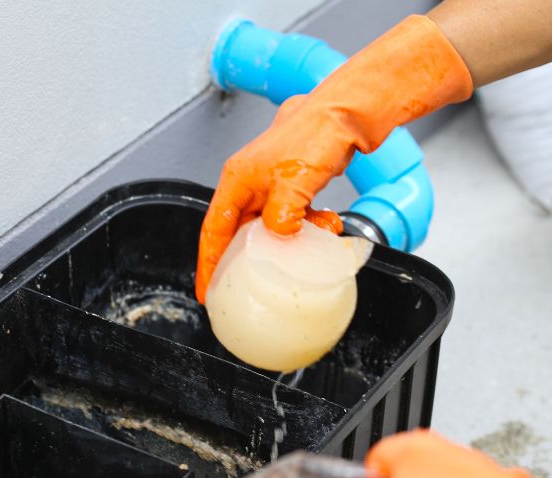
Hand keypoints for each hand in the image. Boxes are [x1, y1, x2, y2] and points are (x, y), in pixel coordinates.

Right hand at [195, 95, 347, 304]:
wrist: (343, 115)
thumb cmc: (312, 135)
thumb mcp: (292, 185)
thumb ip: (280, 218)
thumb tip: (277, 237)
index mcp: (237, 180)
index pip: (214, 229)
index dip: (208, 262)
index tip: (207, 289)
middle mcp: (250, 183)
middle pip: (242, 231)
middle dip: (254, 256)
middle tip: (255, 282)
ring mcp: (272, 184)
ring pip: (272, 226)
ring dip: (291, 240)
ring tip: (310, 244)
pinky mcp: (293, 185)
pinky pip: (294, 216)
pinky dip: (309, 226)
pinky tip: (326, 224)